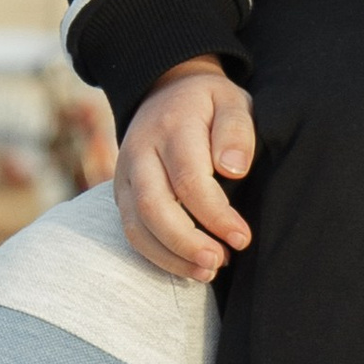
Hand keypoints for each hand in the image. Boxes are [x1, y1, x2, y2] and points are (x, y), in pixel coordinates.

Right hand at [115, 60, 255, 281]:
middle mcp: (140, 152)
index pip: (189, 180)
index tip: (242, 237)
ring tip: (206, 272)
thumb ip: (235, 131)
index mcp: (172, 128)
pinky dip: (156, 255)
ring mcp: (125, 174)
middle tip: (220, 262)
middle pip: (154, 206)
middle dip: (187, 243)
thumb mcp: (231, 102)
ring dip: (170, 256)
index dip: (215, 215)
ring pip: (136, 224)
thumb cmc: (209, 104)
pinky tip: (186, 267)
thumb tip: (234, 170)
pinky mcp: (122, 193)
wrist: (166, 91)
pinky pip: (131, 231)